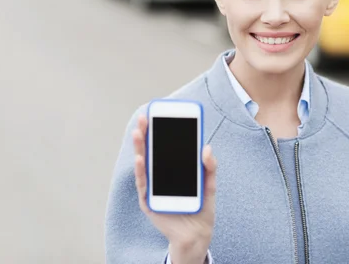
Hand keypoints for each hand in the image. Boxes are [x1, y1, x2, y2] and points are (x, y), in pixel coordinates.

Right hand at [133, 114, 216, 263]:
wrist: (197, 234)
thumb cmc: (202, 207)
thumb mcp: (210, 184)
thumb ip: (210, 166)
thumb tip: (206, 147)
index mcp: (174, 169)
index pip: (165, 146)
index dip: (161, 131)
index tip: (159, 114)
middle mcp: (161, 176)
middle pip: (151, 151)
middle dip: (147, 133)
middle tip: (145, 116)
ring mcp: (153, 188)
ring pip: (144, 164)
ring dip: (140, 147)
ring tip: (138, 131)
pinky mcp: (149, 201)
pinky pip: (144, 183)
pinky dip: (141, 170)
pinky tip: (140, 158)